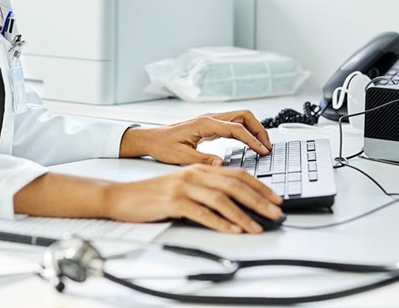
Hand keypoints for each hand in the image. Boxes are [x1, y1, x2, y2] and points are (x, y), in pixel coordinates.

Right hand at [104, 165, 281, 232]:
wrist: (123, 196)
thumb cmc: (154, 195)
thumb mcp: (184, 187)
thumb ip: (206, 191)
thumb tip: (235, 205)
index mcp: (199, 169)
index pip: (236, 174)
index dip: (259, 185)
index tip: (275, 198)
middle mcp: (194, 174)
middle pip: (234, 184)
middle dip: (258, 199)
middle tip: (275, 212)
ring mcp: (183, 187)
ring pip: (221, 198)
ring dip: (242, 214)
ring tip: (257, 226)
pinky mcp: (173, 201)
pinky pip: (201, 212)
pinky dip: (219, 222)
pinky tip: (231, 230)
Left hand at [119, 110, 271, 165]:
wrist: (151, 139)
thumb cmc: (162, 146)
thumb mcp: (181, 156)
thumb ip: (202, 159)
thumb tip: (221, 164)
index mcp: (205, 124)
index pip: (237, 128)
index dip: (253, 140)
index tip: (263, 152)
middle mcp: (210, 118)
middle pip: (244, 116)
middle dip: (259, 130)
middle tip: (267, 147)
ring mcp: (211, 121)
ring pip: (240, 118)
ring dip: (254, 129)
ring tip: (262, 146)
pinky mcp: (210, 126)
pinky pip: (234, 124)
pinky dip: (246, 132)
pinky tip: (249, 145)